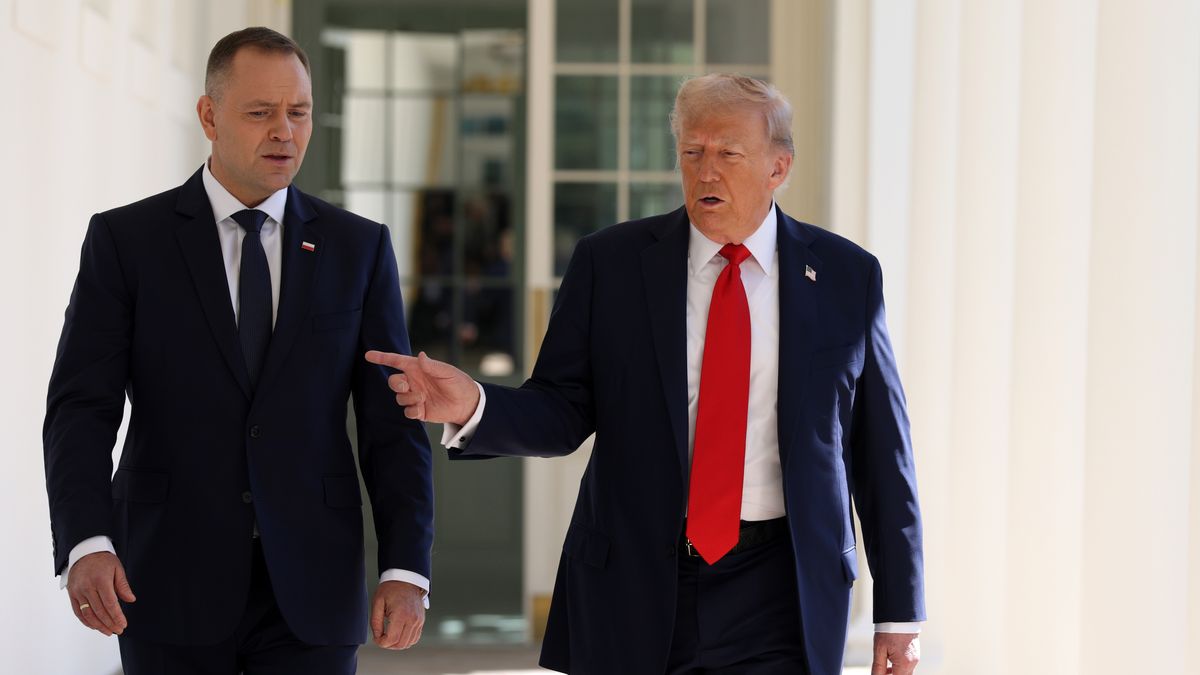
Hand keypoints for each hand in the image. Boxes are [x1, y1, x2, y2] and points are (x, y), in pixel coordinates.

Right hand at [66, 552, 135, 635]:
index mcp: (101, 580)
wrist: (84, 552)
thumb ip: (123, 585)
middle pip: (99, 611)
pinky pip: (78, 612)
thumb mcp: (117, 568)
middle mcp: (87, 587)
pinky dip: (86, 621)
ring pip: (87, 614)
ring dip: (98, 625)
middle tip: (118, 630)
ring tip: (108, 631)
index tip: (123, 624)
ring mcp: (77, 592)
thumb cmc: (103, 560)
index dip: (116, 616)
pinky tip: (95, 626)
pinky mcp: (72, 594)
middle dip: (109, 623)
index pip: (110, 603)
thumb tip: (131, 599)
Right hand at [364, 350, 479, 424]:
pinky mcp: (419, 410)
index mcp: (418, 368)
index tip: (368, 355)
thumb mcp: (447, 372)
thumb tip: (421, 355)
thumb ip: (432, 366)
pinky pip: (407, 412)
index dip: (382, 358)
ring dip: (408, 398)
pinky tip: (422, 410)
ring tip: (423, 398)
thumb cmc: (458, 382)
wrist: (467, 403)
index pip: (396, 361)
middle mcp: (414, 381)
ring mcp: (415, 396)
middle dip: (396, 384)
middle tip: (407, 387)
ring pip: (399, 398)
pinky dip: (412, 411)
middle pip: (393, 382)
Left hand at [370, 581, 425, 649]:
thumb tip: (377, 637)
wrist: (406, 579)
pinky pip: (415, 638)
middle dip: (388, 645)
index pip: (391, 639)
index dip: (380, 642)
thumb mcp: (377, 602)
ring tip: (389, 635)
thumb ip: (375, 622)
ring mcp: (419, 621)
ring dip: (397, 644)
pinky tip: (398, 633)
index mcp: (401, 614)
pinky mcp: (421, 621)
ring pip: (408, 643)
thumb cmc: (390, 589)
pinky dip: (406, 640)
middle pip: (400, 644)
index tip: (376, 637)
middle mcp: (412, 619)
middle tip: (381, 637)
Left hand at [872, 632, 918, 674]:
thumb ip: (878, 667)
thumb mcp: (880, 649)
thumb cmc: (889, 631)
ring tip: (884, 668)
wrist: (901, 616)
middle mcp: (913, 663)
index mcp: (904, 664)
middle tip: (881, 671)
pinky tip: (890, 662)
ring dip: (896, 673)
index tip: (879, 673)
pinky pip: (908, 667)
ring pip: (906, 674)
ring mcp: (916, 659)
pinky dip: (900, 668)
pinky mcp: (915, 655)